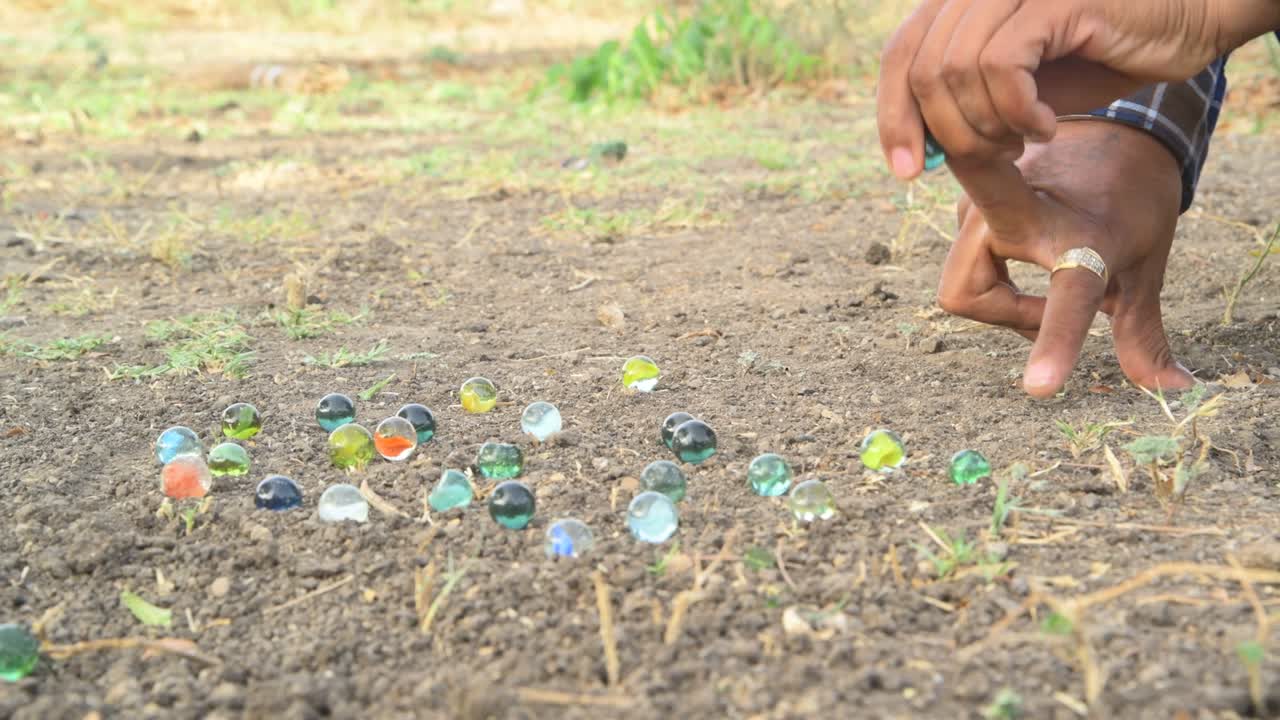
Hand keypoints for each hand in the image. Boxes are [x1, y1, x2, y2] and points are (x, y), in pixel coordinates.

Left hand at [876, 0, 1279, 177]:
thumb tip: (913, 150)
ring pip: (956, 70)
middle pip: (920, 69)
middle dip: (945, 133)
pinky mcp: (1053, 0)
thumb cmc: (1098, 56)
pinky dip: (1018, 112)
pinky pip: (1003, 66)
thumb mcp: (1016, 89)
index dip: (893, 116)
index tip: (907, 172)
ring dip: (987, 126)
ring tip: (1024, 141)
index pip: (899, 56)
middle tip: (993, 158)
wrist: (1181, 26)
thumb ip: (963, 104)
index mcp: (961, 3)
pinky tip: (1047, 128)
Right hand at [938, 119, 1194, 396]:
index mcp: (1083, 237)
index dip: (1054, 342)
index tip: (1040, 388)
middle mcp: (1023, 213)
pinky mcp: (967, 199)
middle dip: (1002, 311)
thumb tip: (1173, 389)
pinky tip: (1024, 260)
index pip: (1068, 299)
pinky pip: (963, 264)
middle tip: (1046, 309)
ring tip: (1041, 287)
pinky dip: (992, 277)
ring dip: (1000, 301)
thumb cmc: (1135, 202)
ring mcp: (984, 201)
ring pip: (962, 284)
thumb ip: (1143, 332)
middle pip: (970, 296)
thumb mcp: (1147, 266)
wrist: (1117, 124)